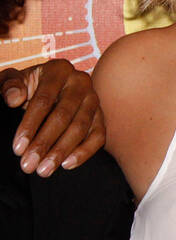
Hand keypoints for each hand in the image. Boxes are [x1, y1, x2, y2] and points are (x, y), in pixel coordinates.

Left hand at [1, 59, 104, 175]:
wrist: (46, 90)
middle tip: (29, 166)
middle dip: (45, 143)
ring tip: (44, 170)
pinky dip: (84, 152)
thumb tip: (14, 99)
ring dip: (62, 152)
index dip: (30, 126)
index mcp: (59, 69)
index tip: (17, 148)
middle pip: (63, 116)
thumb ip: (9, 86)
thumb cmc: (26, 87)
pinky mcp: (102, 116)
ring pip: (81, 128)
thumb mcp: (12, 82)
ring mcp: (94, 99)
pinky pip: (98, 136)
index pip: (44, 100)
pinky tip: (66, 165)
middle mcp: (81, 82)